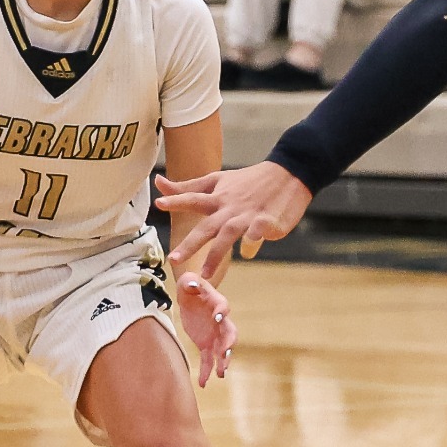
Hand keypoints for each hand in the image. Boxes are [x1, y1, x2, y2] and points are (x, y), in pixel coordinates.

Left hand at [155, 164, 313, 281]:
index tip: (159, 203)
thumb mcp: (218, 179)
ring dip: (216, 254)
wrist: (289, 173)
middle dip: (190, 243)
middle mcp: (229, 207)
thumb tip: (158, 182)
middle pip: (207, 227)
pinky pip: (257, 234)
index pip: (193, 199)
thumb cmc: (249, 180)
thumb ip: (188, 186)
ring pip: (229, 235)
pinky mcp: (267, 221)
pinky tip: (247, 253)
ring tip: (204, 273)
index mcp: (218, 197)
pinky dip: (252, 242)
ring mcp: (248, 215)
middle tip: (173, 258)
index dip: (177, 199)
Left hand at [175, 273, 237, 386]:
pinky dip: (207, 371)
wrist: (190, 297)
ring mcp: (215, 334)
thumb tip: (192, 283)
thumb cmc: (190, 286)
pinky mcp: (207, 344)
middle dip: (229, 343)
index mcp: (217, 303)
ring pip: (223, 350)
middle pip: (230, 333)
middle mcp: (220, 321)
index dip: (222, 312)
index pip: (223, 307)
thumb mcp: (187, 280)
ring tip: (221, 374)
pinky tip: (203, 383)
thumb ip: (190, 281)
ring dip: (223, 361)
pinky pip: (208, 360)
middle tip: (226, 352)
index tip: (218, 317)